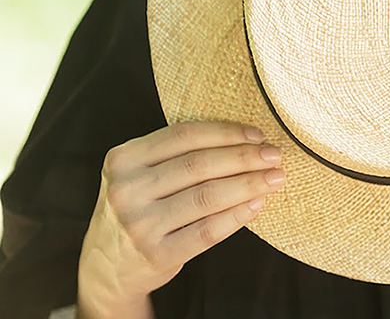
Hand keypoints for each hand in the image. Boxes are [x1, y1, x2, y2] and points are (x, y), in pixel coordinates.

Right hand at [77, 121, 283, 317]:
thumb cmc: (138, 207)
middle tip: (275, 155)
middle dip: (245, 157)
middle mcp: (126, 190)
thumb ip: (177, 154)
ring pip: (207, 196)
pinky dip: (237, 215)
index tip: (258, 134)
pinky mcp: (156, 254)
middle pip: (199, 164)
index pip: (184, 135)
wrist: (107, 264)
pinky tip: (257, 204)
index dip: (226, 132)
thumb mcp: (140, 173)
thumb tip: (246, 139)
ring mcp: (139, 224)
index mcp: (124, 159)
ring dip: (249, 184)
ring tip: (274, 178)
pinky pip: (207, 230)